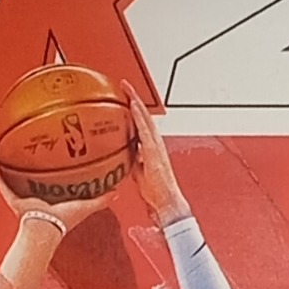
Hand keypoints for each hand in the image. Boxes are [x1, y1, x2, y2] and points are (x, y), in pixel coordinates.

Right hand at [0, 171, 109, 236]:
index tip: (64, 166)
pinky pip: (7, 191)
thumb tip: (117, 191)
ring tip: (16, 161)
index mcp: (57, 202)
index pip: (59, 189)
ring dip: (18, 177)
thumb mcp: (85, 207)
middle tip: (39, 158)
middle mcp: (42, 201)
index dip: (61, 179)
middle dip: (39, 175)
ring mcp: (28, 202)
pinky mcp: (16, 202)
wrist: (45, 226)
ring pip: (22, 187)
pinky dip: (1, 183)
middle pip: (40, 186)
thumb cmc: (64, 219)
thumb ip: (101, 200)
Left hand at [124, 96, 189, 225]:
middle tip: (124, 85)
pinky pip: (145, 130)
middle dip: (134, 98)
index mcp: (151, 147)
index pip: (141, 122)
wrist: (166, 203)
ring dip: (137, 103)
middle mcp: (155, 143)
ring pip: (146, 119)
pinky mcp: (154, 152)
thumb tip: (122, 153)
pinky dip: (139, 117)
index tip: (124, 95)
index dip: (133, 108)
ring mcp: (156, 146)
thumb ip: (132, 159)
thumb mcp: (137, 172)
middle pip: (144, 116)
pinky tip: (132, 107)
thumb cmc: (155, 191)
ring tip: (128, 90)